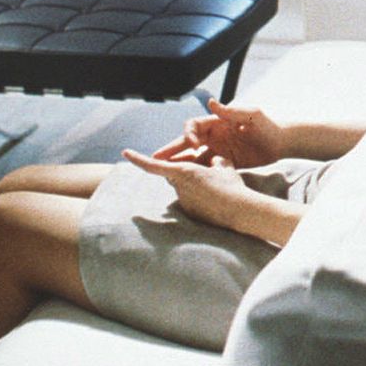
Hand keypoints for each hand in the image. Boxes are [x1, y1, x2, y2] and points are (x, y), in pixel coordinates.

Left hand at [122, 149, 254, 229]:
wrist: (239, 211)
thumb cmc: (231, 185)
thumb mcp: (225, 166)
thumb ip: (216, 161)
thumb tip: (214, 161)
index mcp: (184, 171)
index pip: (154, 165)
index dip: (138, 159)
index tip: (125, 152)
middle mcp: (180, 187)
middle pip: (174, 175)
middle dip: (183, 170)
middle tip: (204, 168)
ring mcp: (184, 201)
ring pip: (185, 188)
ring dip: (196, 185)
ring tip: (219, 187)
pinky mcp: (190, 213)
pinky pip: (192, 201)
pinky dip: (201, 197)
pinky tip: (218, 199)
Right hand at [151, 99, 282, 168]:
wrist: (281, 143)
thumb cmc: (267, 125)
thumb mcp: (251, 115)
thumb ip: (231, 111)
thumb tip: (211, 102)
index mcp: (216, 122)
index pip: (193, 126)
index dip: (188, 134)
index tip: (192, 145)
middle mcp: (213, 136)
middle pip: (186, 142)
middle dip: (170, 150)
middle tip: (154, 159)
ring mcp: (216, 150)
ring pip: (191, 158)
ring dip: (178, 164)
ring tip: (162, 173)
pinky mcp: (223, 163)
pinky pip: (204, 169)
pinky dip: (193, 174)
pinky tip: (183, 182)